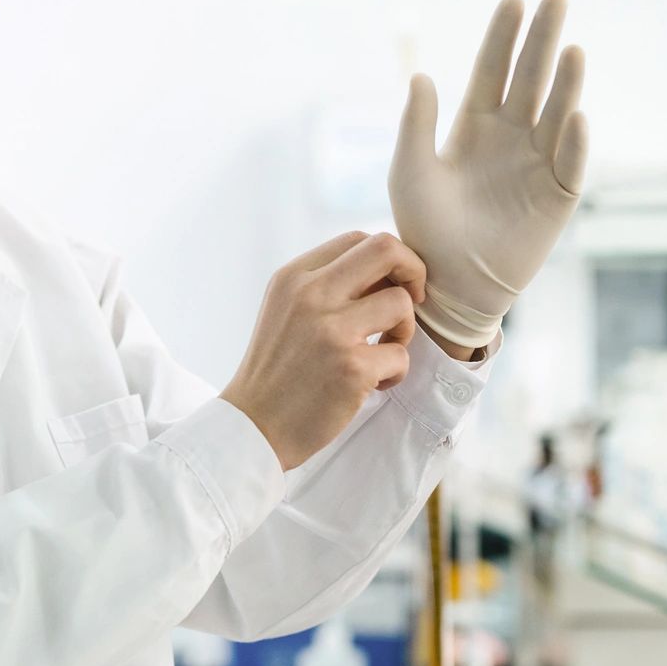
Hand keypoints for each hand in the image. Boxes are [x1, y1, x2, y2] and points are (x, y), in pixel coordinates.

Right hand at [221, 232, 423, 471]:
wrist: (252, 426)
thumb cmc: (276, 371)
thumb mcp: (284, 309)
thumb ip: (323, 285)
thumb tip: (385, 273)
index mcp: (294, 277)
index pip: (358, 238)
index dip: (388, 259)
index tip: (389, 286)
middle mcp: (311, 295)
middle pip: (386, 249)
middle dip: (414, 270)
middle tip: (414, 299)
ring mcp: (331, 330)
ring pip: (401, 302)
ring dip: (405, 329)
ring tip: (383, 351)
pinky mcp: (351, 368)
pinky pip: (401, 355)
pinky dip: (395, 372)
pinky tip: (372, 384)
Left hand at [387, 0, 587, 348]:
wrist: (449, 284)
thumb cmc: (424, 228)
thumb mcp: (410, 172)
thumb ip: (415, 125)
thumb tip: (420, 74)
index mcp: (474, 125)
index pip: (492, 69)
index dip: (503, 37)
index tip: (514, 0)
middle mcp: (510, 136)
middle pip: (531, 78)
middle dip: (542, 38)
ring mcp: (537, 163)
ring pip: (557, 112)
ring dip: (565, 82)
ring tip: (571, 49)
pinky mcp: (557, 196)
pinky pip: (570, 162)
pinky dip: (574, 141)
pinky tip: (575, 116)